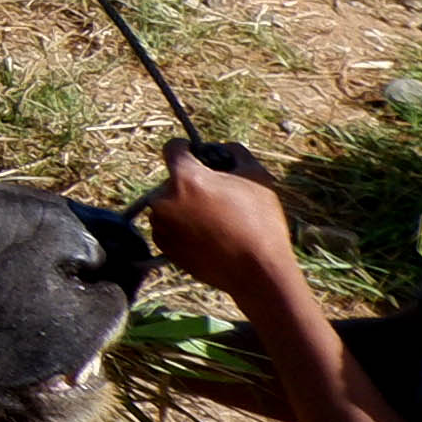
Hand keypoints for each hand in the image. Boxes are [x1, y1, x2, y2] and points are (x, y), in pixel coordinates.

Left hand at [145, 142, 301, 309]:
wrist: (258, 273)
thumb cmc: (260, 222)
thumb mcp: (256, 176)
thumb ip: (235, 152)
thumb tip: (222, 149)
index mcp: (184, 179)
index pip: (172, 148)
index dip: (187, 148)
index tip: (199, 156)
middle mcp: (163, 200)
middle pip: (173, 179)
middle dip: (191, 182)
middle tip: (218, 195)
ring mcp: (161, 226)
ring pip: (169, 203)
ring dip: (185, 205)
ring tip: (216, 219)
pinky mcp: (164, 247)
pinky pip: (168, 226)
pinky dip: (182, 226)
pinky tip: (208, 235)